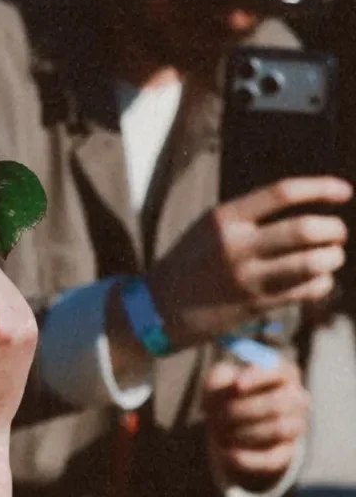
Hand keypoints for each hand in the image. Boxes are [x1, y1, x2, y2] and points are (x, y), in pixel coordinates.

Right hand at [148, 176, 350, 347]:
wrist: (158, 307)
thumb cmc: (191, 262)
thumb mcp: (210, 227)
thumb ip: (250, 216)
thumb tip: (304, 208)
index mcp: (224, 218)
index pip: (282, 193)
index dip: (320, 188)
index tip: (344, 192)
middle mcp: (236, 246)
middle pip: (303, 229)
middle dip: (332, 228)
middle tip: (337, 231)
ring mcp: (246, 277)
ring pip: (310, 263)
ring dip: (332, 257)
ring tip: (333, 256)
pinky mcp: (255, 304)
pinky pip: (303, 291)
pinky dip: (321, 283)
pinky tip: (320, 280)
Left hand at [203, 353, 309, 490]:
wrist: (230, 428)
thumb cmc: (225, 395)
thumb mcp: (217, 382)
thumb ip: (219, 378)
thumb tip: (231, 386)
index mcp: (283, 373)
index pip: (279, 371)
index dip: (258, 377)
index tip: (236, 385)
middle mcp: (297, 398)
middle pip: (278, 403)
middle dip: (241, 411)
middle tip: (213, 417)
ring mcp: (296, 426)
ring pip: (278, 429)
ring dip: (243, 433)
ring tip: (217, 434)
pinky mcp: (286, 453)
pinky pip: (273, 458)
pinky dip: (248, 458)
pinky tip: (226, 454)